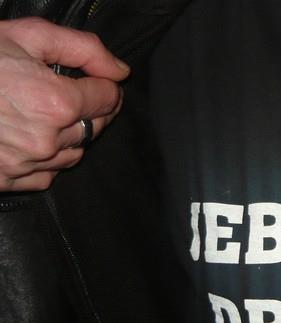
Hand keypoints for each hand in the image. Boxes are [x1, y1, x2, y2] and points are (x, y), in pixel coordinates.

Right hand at [0, 17, 128, 191]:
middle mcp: (48, 139)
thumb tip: (120, 70)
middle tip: (75, 91)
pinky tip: (30, 135)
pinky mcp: (10, 180)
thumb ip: (81, 48)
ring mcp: (29, 164)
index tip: (98, 79)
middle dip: (93, 108)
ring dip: (72, 134)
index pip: (109, 98)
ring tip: (47, 111)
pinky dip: (48, 157)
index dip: (107, 85)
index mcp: (56, 101)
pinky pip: (48, 174)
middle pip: (96, 127)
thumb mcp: (23, 35)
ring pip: (74, 153)